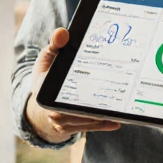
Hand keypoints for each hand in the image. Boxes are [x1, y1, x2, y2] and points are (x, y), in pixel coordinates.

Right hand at [26, 27, 120, 143]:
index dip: (83, 90)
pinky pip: (89, 127)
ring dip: (104, 114)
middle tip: (118, 97)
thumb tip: (63, 33)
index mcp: (45, 89)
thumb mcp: (48, 56)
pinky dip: (104, 124)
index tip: (99, 84)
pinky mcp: (68, 129)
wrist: (41, 98)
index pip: (66, 90)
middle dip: (99, 104)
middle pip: (80, 109)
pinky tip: (117, 120)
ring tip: (121, 106)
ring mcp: (60, 121)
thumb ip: (55, 44)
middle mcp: (52, 109)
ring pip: (87, 119)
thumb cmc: (47, 74)